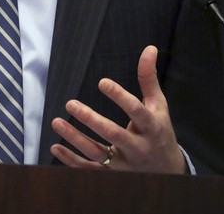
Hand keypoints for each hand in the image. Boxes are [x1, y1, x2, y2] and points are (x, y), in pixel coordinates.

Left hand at [50, 45, 185, 173]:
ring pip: (97, 154)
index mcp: (151, 127)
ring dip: (75, 139)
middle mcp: (138, 147)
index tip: (102, 82)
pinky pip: (89, 170)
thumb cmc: (159, 130)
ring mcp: (125, 164)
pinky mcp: (113, 176)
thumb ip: (149, 78)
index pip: (136, 111)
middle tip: (71, 103)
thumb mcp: (158, 105)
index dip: (120, 97)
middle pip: (113, 134)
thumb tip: (149, 48)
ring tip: (57, 121)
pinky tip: (55, 147)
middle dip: (92, 120)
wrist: (168, 172)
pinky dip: (71, 160)